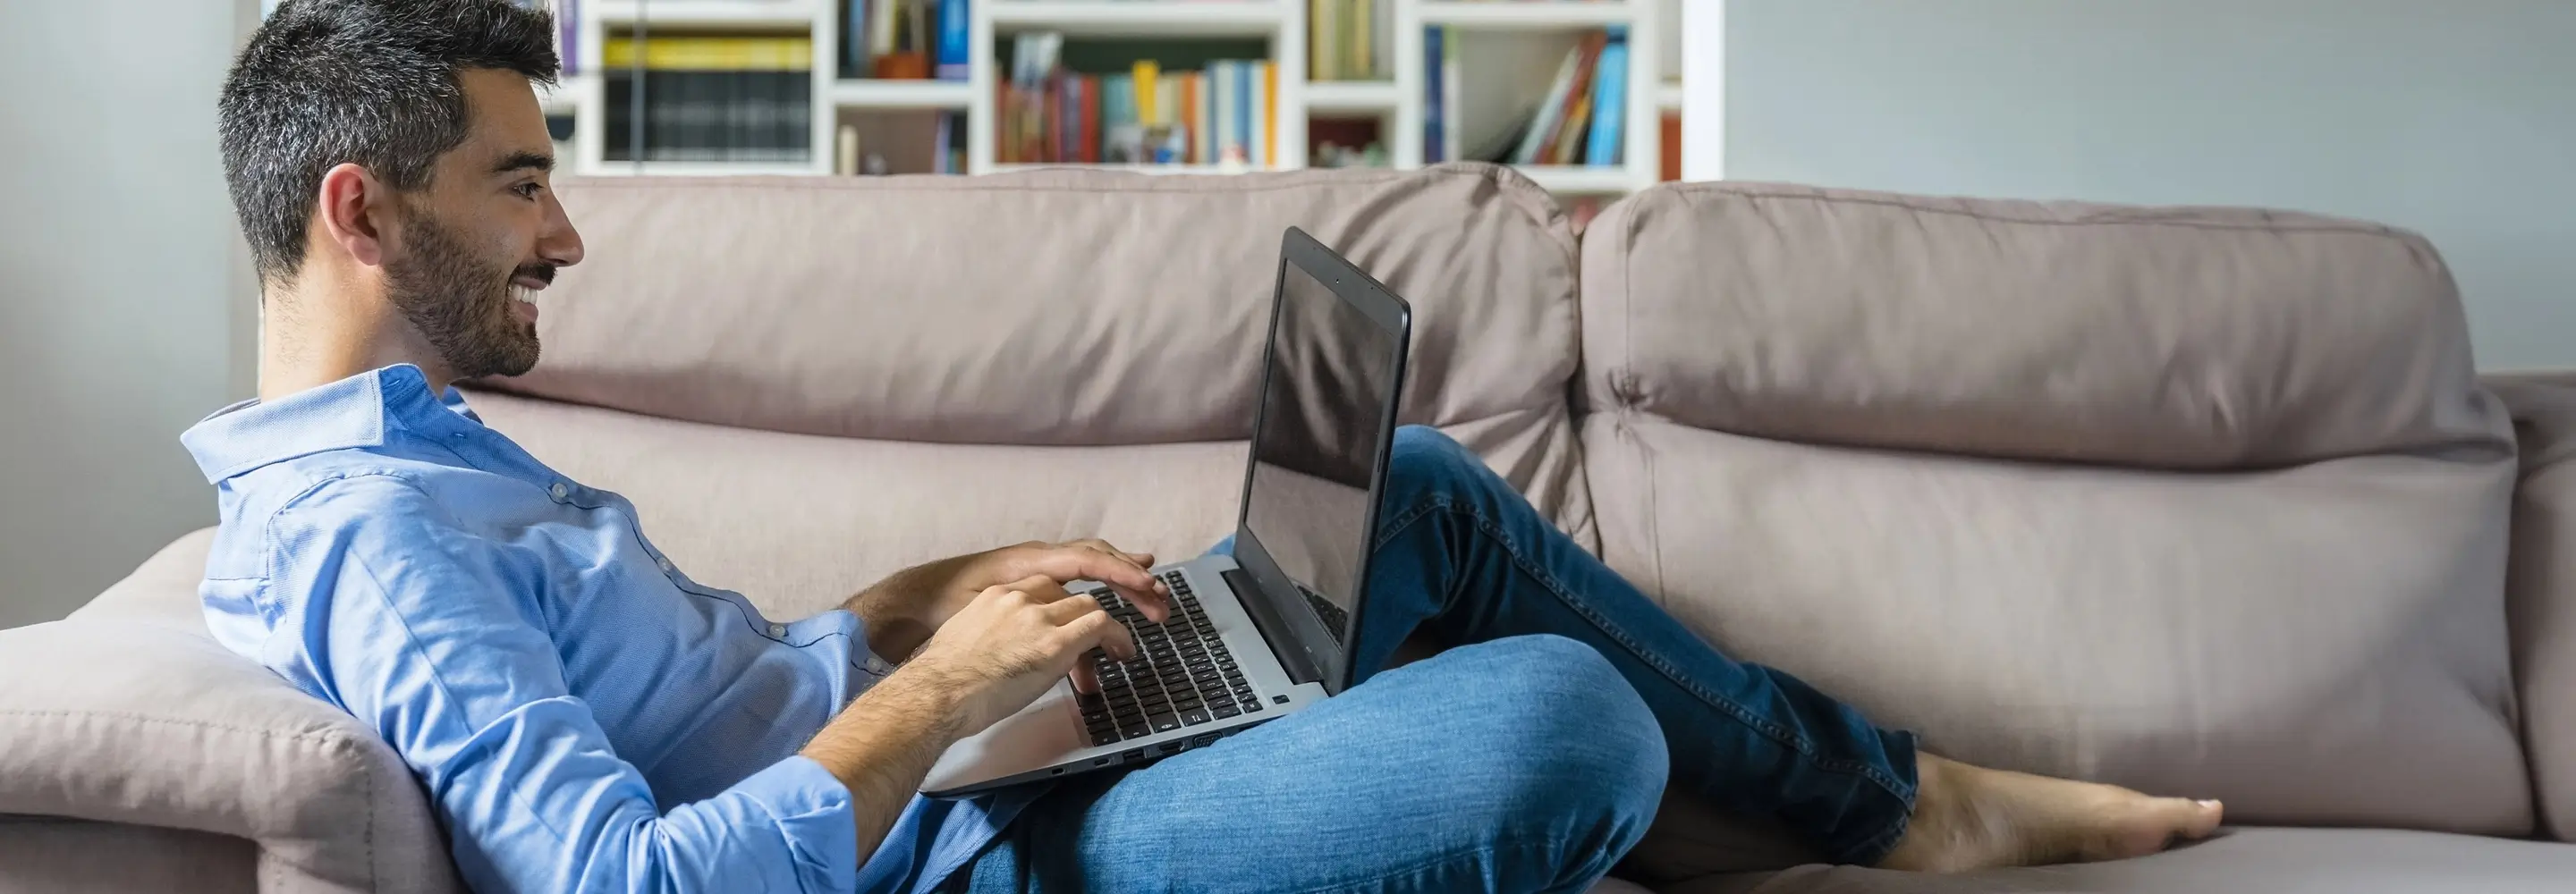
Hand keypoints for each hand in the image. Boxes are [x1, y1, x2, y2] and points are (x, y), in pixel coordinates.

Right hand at [905, 574, 1139, 735]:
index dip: (1060, 609)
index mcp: (996, 596)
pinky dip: (1117, 637)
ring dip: (1106, 628)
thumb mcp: (964, 640)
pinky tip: (1124, 652)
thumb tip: (997, 654)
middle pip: (1067, 597)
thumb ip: (987, 636)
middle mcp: (1019, 598)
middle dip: (1085, 617)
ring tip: (1119, 649)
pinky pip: (1099, 626)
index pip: (1041, 590)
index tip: (1066, 627)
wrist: (940, 693)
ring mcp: (1039, 618)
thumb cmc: (944, 682)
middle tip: (1098, 642)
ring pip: (1088, 606)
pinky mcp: (1056, 642)